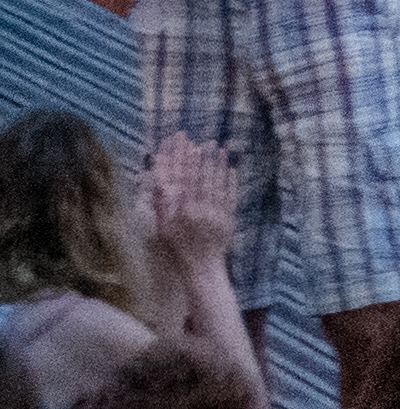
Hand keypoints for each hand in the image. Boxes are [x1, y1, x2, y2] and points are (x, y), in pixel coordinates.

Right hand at [143, 134, 237, 256]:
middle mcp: (202, 209)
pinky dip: (231, 181)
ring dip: (220, 165)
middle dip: (205, 158)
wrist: (201, 267)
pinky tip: (231, 168)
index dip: (188, 162)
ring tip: (220, 148)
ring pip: (219, 183)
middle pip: (204, 178)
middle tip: (207, 140)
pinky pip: (231, 195)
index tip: (189, 146)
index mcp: (185, 211)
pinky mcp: (230, 217)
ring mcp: (218, 212)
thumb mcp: (163, 229)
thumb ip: (163, 206)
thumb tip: (159, 184)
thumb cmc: (178, 249)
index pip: (187, 181)